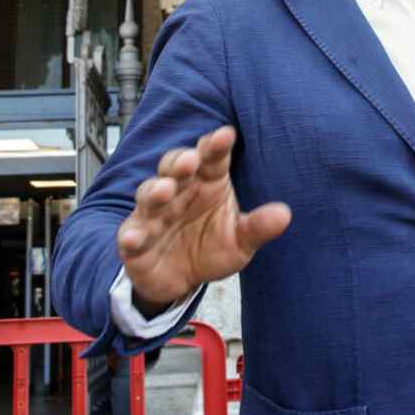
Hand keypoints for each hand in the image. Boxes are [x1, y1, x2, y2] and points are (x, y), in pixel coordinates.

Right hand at [116, 126, 290, 313]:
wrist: (181, 280)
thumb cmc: (211, 247)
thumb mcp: (240, 240)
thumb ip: (258, 227)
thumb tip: (284, 214)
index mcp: (207, 183)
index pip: (212, 158)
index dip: (216, 146)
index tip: (226, 134)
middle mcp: (178, 191)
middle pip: (174, 167)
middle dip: (180, 161)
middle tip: (190, 160)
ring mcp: (154, 214)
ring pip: (149, 194)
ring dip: (154, 190)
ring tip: (164, 190)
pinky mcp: (135, 240)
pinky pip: (130, 234)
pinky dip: (131, 235)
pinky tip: (133, 237)